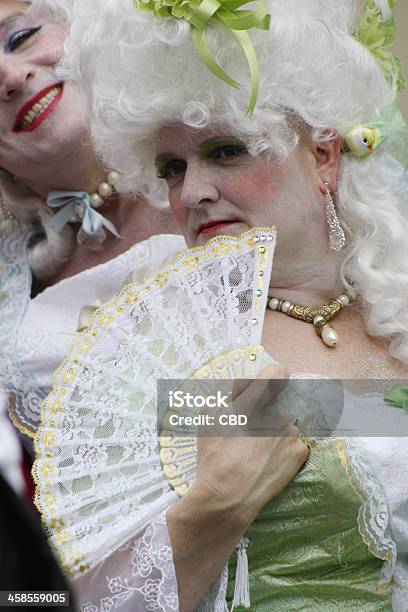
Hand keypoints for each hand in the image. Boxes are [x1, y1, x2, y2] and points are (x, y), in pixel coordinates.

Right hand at [190, 364, 308, 525]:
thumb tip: (244, 387)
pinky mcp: (300, 453)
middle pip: (275, 404)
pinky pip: (293, 443)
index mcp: (255, 402)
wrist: (227, 497)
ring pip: (284, 424)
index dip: (271, 377)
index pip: (277, 373)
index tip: (266, 386)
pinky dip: (283, 450)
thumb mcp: (208, 416)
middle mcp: (278, 413)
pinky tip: (267, 462)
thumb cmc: (213, 456)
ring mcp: (291, 434)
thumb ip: (229, 395)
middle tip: (247, 435)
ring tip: (255, 454)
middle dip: (264, 414)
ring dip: (273, 433)